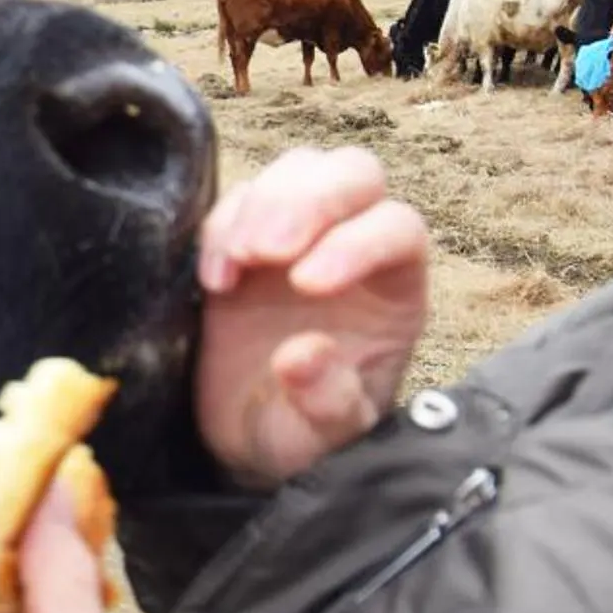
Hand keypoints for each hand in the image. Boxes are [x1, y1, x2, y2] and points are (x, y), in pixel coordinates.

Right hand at [195, 147, 430, 489]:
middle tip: (265, 251)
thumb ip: (328, 403)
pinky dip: (220, 226)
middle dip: (310, 199)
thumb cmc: (302, 437)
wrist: (247, 442)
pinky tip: (213, 279)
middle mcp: (355, 246)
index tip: (306, 286)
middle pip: (354, 174)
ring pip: (299, 169)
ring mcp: (299, 235)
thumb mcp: (323, 441)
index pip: (398, 229)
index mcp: (396, 290)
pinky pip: (237, 199)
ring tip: (236, 262)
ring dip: (263, 202)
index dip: (358, 243)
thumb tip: (301, 355)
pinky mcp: (244, 239)